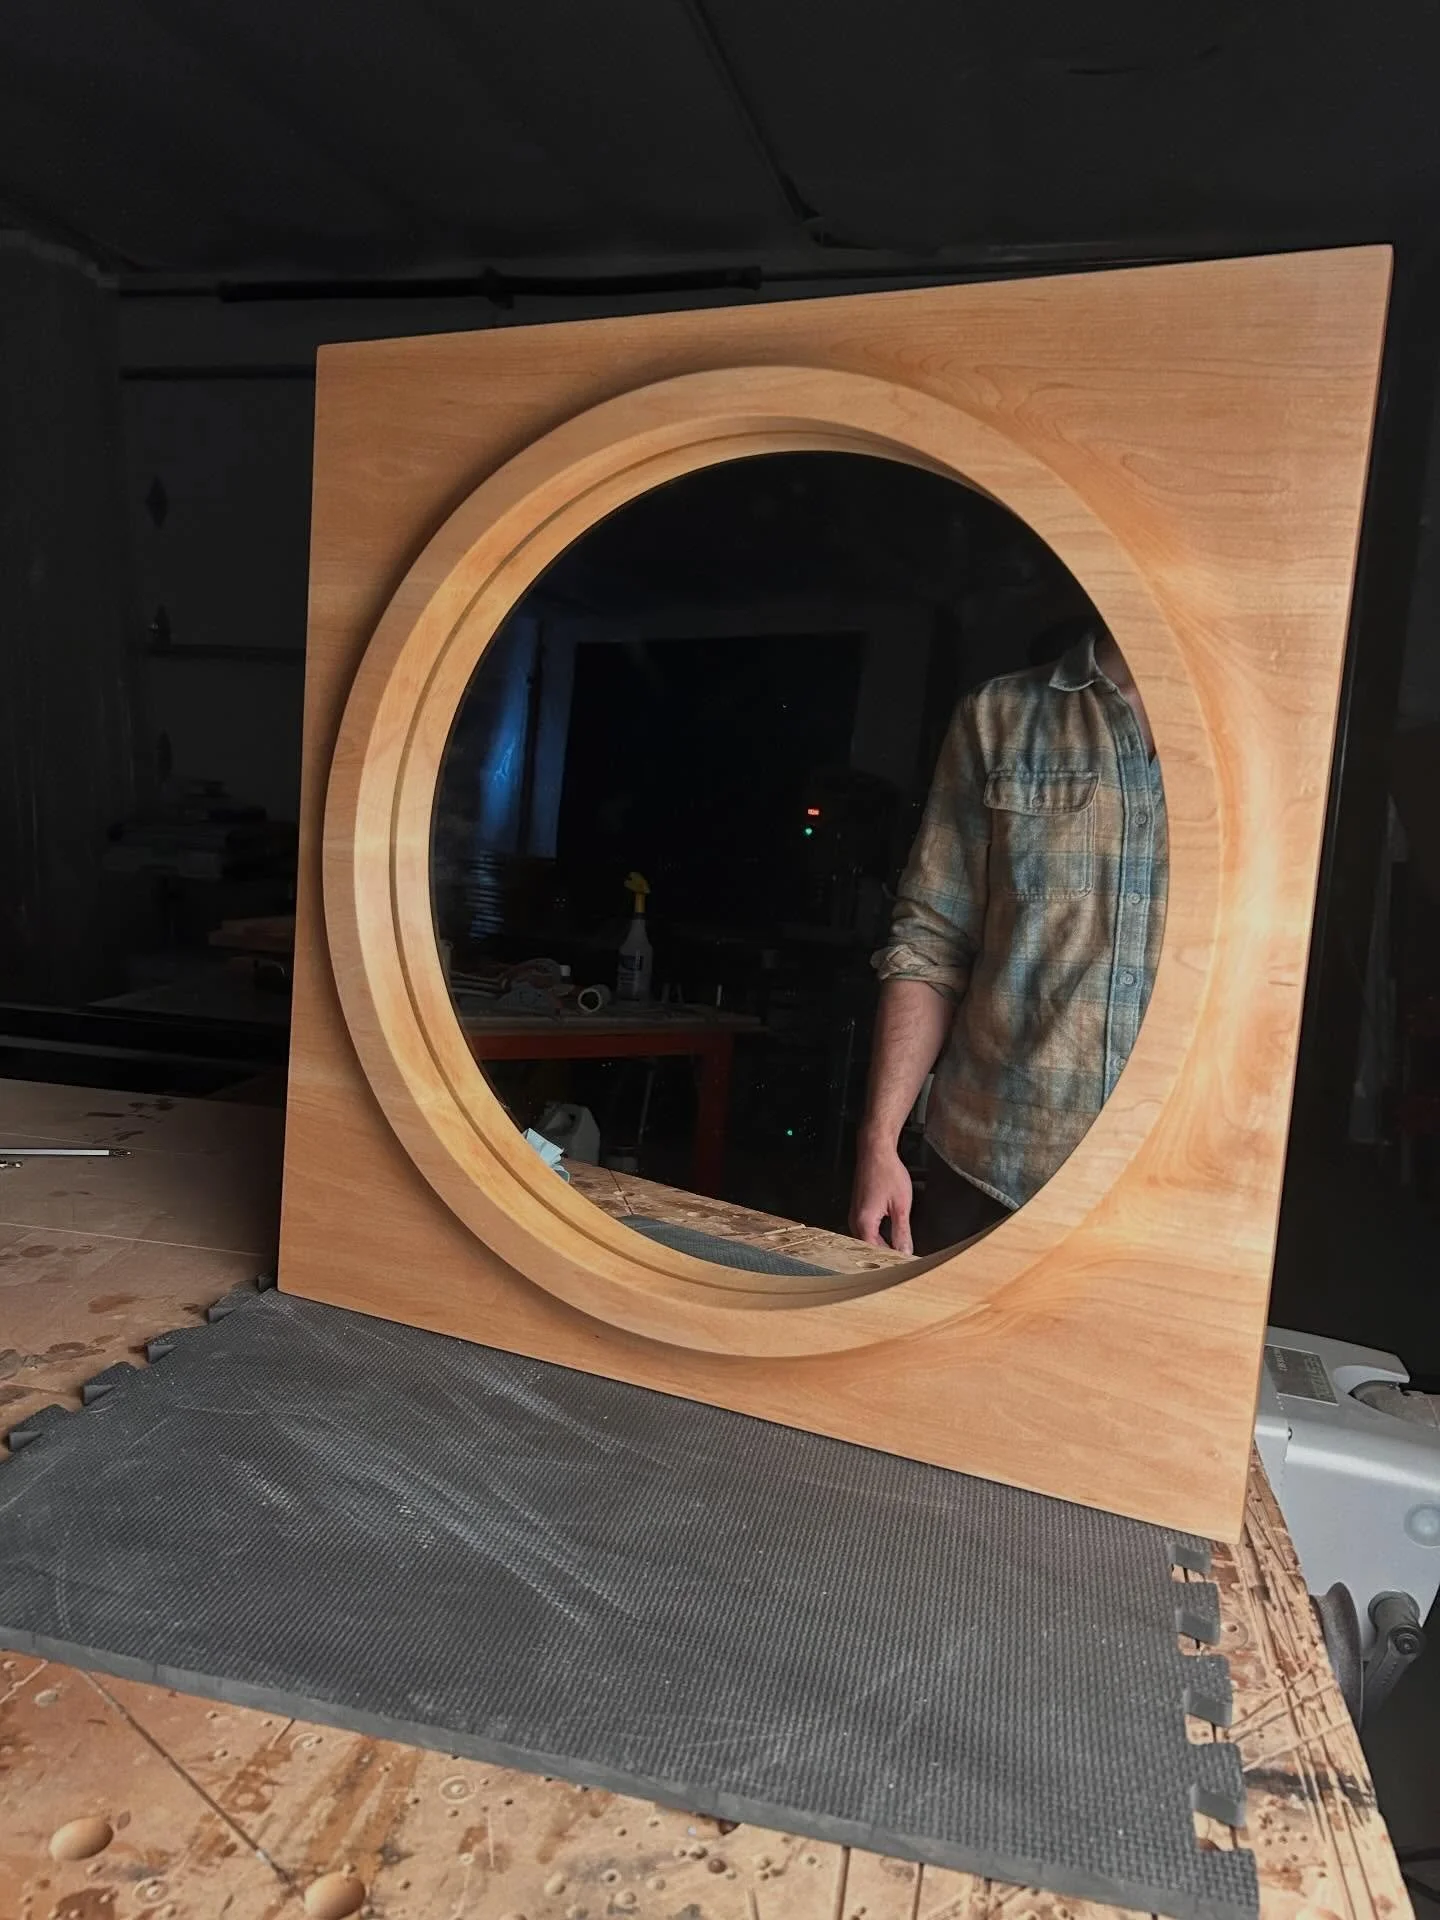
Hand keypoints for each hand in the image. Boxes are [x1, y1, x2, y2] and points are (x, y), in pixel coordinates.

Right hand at [850, 1135, 914, 1253]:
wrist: (875, 1152)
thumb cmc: (886, 1172)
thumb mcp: (901, 1205)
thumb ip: (902, 1232)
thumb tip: (905, 1252)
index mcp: (864, 1222)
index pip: (876, 1254)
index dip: (891, 1262)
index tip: (905, 1267)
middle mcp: (855, 1221)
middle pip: (869, 1250)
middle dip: (886, 1257)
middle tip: (904, 1264)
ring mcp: (854, 1216)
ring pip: (867, 1241)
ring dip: (881, 1248)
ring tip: (898, 1254)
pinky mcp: (858, 1211)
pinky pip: (865, 1232)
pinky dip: (877, 1238)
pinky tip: (889, 1240)